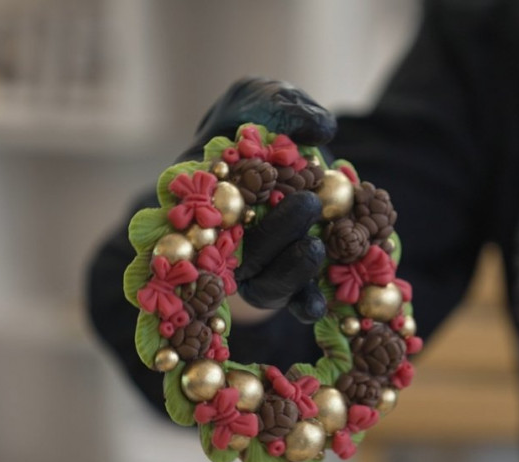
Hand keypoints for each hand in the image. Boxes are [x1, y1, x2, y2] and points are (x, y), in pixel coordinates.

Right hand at [178, 77, 336, 322]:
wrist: (287, 147)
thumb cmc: (257, 121)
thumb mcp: (261, 99)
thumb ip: (282, 107)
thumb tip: (320, 130)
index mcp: (203, 193)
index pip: (199, 210)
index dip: (211, 212)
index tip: (242, 195)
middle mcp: (222, 237)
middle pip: (237, 254)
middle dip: (272, 236)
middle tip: (306, 204)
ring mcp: (255, 264)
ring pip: (263, 284)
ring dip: (289, 273)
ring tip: (316, 248)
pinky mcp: (288, 278)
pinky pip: (293, 299)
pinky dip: (306, 302)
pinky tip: (319, 304)